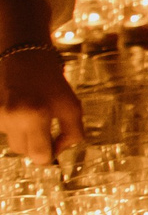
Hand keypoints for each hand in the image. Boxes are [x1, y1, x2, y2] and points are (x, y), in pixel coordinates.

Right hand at [0, 46, 82, 163]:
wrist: (25, 57)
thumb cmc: (52, 82)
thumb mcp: (72, 107)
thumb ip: (73, 133)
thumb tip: (59, 151)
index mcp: (34, 117)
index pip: (38, 155)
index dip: (49, 156)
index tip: (55, 150)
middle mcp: (12, 119)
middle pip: (24, 152)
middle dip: (38, 146)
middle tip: (48, 130)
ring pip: (14, 142)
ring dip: (26, 136)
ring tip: (36, 114)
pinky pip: (6, 131)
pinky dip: (16, 127)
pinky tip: (23, 111)